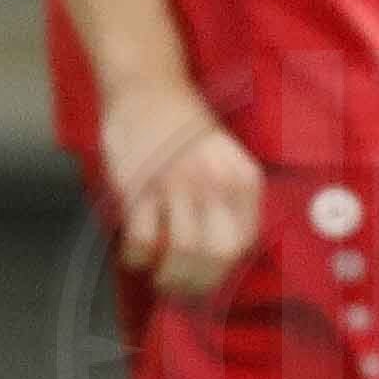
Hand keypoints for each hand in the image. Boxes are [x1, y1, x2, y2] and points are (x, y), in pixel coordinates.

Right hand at [96, 78, 262, 299]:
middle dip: (196, 284)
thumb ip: (231, 202)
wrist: (148, 89)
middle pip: (214, 257)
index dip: (224, 271)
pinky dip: (136, 258)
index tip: (208, 280)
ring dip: (167, 278)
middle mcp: (214, 183)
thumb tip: (221, 258)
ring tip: (160, 278)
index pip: (242, 245)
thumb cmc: (187, 130)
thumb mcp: (227, 160)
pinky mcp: (139, 188)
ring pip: (179, 255)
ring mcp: (176, 185)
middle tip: (182, 288)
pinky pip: (140, 241)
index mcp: (243, 179)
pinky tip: (135, 255)